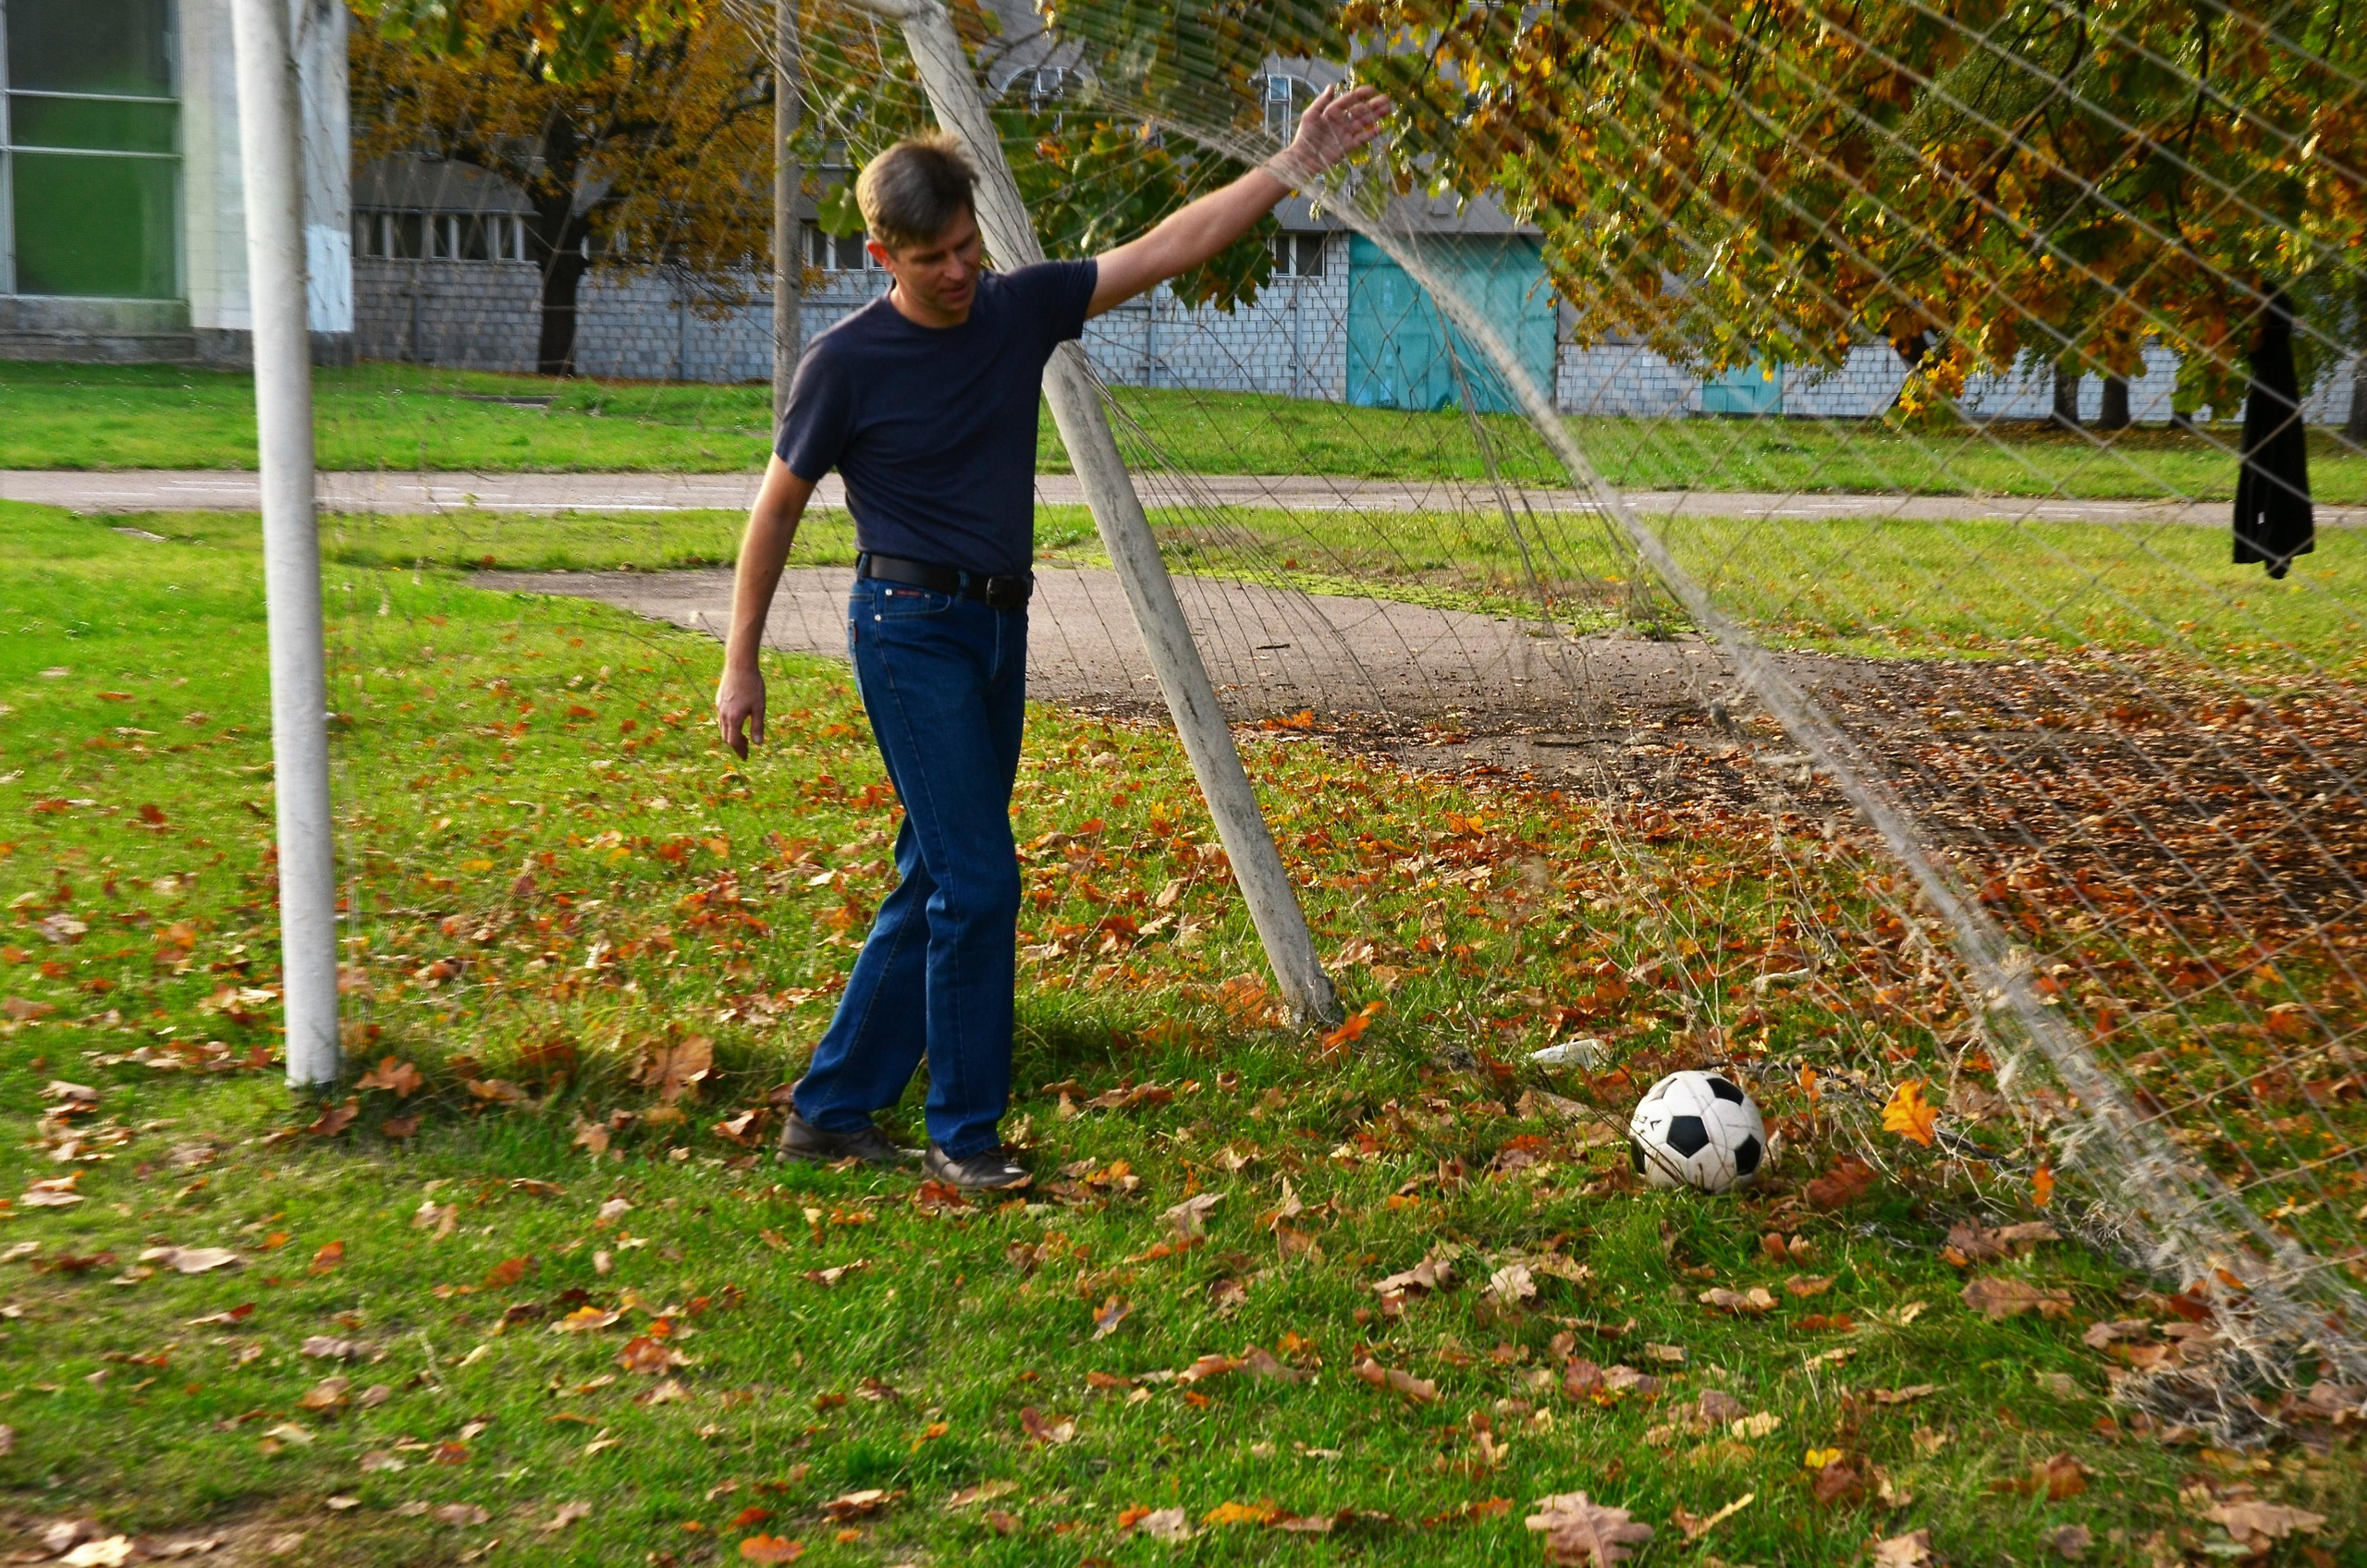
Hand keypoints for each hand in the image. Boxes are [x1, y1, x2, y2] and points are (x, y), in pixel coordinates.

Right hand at [716, 663, 765, 758]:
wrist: (739, 665)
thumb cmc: (753, 685)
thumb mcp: (759, 707)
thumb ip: (757, 726)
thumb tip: (758, 744)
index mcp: (734, 718)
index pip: (734, 742)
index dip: (740, 751)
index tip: (746, 757)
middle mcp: (724, 714)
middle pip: (727, 737)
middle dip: (736, 745)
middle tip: (746, 749)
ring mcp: (719, 706)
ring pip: (723, 727)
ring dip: (732, 734)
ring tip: (743, 736)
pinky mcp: (719, 699)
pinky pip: (721, 717)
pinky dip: (729, 724)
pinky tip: (737, 720)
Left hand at [1272, 83, 1391, 185]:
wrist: (1303, 158)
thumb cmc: (1304, 136)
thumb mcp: (1310, 115)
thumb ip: (1321, 101)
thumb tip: (1331, 86)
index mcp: (1332, 112)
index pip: (1349, 100)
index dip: (1361, 94)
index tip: (1373, 89)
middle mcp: (1341, 121)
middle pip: (1360, 110)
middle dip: (1373, 105)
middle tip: (1387, 99)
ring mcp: (1346, 133)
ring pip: (1364, 122)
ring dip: (1375, 116)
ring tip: (1388, 109)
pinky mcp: (1348, 146)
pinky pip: (1362, 138)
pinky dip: (1371, 134)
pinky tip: (1381, 128)